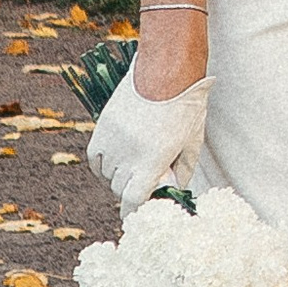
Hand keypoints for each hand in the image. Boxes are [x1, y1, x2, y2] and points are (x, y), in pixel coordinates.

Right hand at [89, 60, 211, 209]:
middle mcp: (128, 155)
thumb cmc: (185, 107)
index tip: (136, 215)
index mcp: (153, 161)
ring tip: (135, 166)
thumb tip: (172, 189)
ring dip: (119, 177)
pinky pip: (96, 160)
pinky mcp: (102, 129)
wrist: (165, 71)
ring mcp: (113, 142)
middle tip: (146, 182)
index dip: (134, 211)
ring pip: (108, 176)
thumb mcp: (191, 142)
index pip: (134, 200)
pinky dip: (105, 165)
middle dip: (133, 191)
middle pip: (121, 190)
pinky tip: (118, 161)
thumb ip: (181, 171)